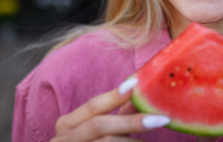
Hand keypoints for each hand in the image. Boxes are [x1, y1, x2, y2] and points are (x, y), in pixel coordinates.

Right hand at [51, 78, 169, 141]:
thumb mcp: (93, 132)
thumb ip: (115, 117)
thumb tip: (139, 98)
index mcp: (66, 125)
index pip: (93, 106)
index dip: (114, 95)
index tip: (137, 85)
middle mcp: (62, 140)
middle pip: (100, 126)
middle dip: (132, 122)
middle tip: (160, 119)